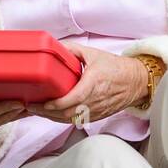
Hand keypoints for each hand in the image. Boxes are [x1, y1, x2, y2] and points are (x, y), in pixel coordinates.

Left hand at [25, 44, 146, 123]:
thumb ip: (72, 49)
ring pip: (70, 120)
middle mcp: (95, 99)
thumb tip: (54, 46)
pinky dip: (61, 119)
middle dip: (47, 113)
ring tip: (37, 110)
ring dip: (52, 117)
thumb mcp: (93, 54)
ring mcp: (96, 110)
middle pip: (68, 113)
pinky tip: (51, 114)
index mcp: (94, 82)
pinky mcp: (97, 116)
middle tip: (31, 106)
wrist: (136, 82)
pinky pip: (76, 121)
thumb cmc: (116, 68)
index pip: (74, 98)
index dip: (57, 104)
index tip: (44, 103)